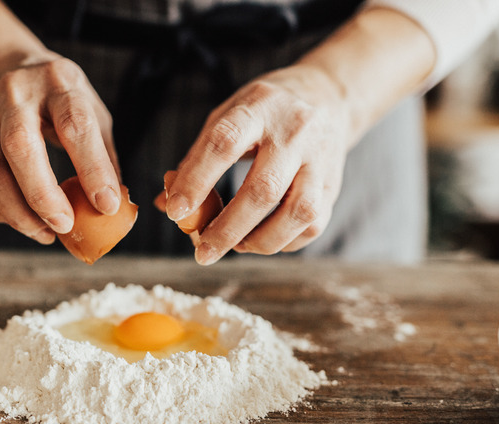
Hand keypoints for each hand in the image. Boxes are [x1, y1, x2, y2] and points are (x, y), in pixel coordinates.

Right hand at [0, 56, 120, 243]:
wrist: (3, 66)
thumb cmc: (59, 97)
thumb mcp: (92, 110)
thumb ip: (104, 155)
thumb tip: (113, 207)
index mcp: (59, 82)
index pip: (75, 125)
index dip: (92, 169)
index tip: (107, 206)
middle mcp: (16, 95)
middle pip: (20, 147)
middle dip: (43, 196)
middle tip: (65, 226)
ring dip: (18, 213)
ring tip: (45, 233)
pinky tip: (14, 219)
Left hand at [165, 65, 351, 264]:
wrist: (326, 96)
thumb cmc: (263, 112)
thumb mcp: (226, 117)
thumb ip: (196, 159)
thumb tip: (165, 204)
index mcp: (257, 108)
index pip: (224, 143)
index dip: (197, 180)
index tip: (175, 211)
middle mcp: (294, 132)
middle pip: (263, 189)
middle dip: (228, 229)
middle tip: (203, 251)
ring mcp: (319, 159)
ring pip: (298, 212)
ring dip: (261, 241)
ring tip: (237, 246)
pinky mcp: (333, 184)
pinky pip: (313, 225)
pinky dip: (284, 242)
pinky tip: (263, 239)